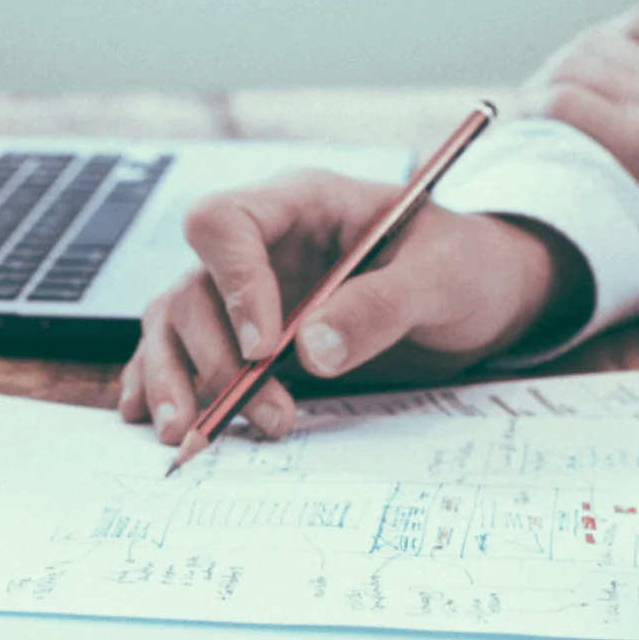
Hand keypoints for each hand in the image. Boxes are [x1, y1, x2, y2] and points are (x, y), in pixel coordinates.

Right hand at [120, 171, 585, 442]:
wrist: (484, 295)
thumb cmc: (467, 266)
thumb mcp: (442, 278)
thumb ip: (381, 306)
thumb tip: (312, 350)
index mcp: (303, 204)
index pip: (226, 223)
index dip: (233, 285)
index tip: (263, 348)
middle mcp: (262, 245)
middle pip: (192, 288)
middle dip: (215, 359)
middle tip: (266, 415)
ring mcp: (248, 291)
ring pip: (175, 325)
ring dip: (177, 381)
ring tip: (192, 435)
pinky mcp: (247, 335)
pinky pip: (182, 352)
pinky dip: (162, 385)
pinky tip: (154, 420)